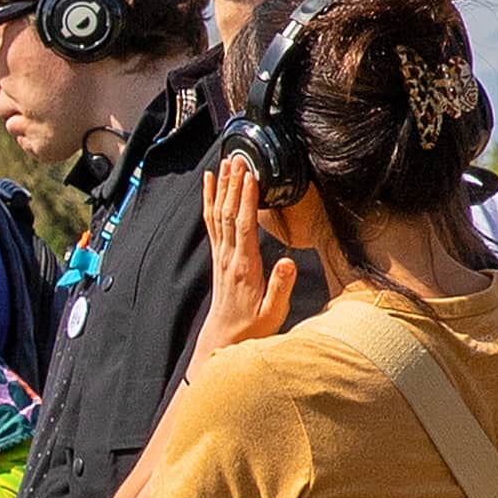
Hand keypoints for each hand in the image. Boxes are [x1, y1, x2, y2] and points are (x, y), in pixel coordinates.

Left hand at [195, 155, 307, 355]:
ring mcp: (220, 255)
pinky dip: (209, 200)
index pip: (244, 226)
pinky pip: (211, 222)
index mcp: (245, 267)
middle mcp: (228, 257)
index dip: (246, 200)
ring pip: (217, 214)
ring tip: (225, 162)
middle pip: (228, 213)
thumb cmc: (252, 327)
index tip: (250, 176)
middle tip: (237, 158)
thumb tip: (288, 262)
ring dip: (221, 187)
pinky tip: (209, 183)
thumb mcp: (272, 314)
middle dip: (232, 184)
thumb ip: (280, 288)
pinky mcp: (218, 255)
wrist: (224, 339)